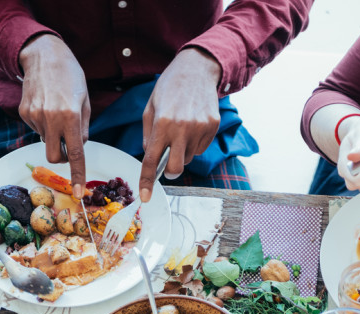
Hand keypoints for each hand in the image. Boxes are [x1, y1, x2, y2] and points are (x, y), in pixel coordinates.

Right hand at [19, 34, 89, 196]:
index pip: (75, 154)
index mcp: (71, 116)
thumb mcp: (85, 99)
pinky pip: (36, 129)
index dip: (77, 175)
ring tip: (56, 111)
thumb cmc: (70, 75)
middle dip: (61, 157)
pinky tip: (46, 105)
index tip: (77, 192)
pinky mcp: (24, 112)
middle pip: (53, 156)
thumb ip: (83, 127)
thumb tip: (78, 148)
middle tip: (66, 146)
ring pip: (45, 141)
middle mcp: (51, 118)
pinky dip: (43, 124)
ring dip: (53, 135)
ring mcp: (35, 116)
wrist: (43, 55)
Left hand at [140, 48, 221, 201]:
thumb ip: (148, 135)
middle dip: (169, 170)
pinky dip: (194, 144)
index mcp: (162, 123)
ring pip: (188, 158)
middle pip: (175, 168)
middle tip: (167, 160)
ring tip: (181, 130)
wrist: (197, 69)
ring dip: (182, 152)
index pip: (152, 160)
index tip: (146, 197)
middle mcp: (182, 127)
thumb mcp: (150, 108)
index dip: (147, 181)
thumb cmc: (169, 88)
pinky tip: (192, 125)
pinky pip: (201, 148)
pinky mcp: (213, 126)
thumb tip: (151, 157)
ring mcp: (200, 128)